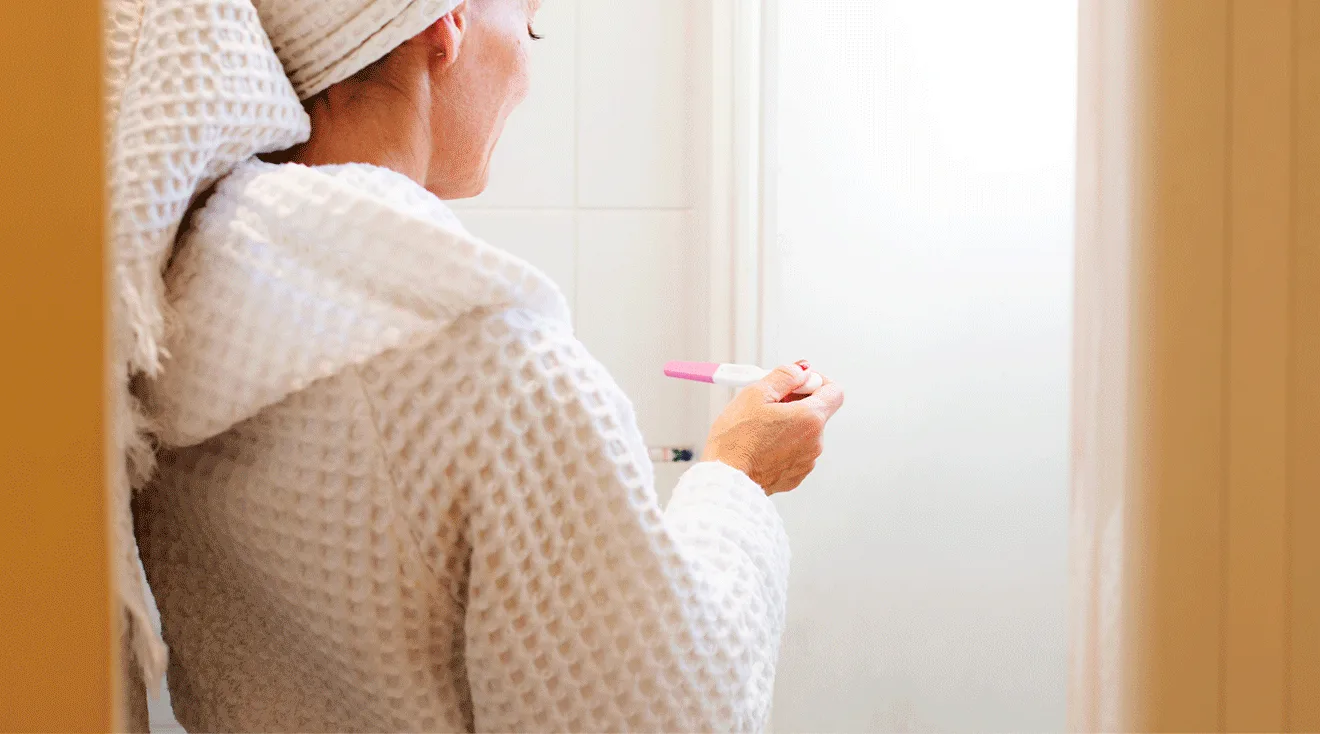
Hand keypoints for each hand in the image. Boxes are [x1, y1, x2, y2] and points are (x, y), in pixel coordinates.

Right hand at [702, 362, 845, 494]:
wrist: (725, 480)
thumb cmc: (736, 440)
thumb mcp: (756, 394)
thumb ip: (784, 376)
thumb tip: (801, 370)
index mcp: (810, 419)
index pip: (834, 391)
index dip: (817, 381)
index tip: (799, 381)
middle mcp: (815, 442)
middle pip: (817, 411)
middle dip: (796, 402)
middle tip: (770, 401)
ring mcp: (807, 461)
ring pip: (804, 432)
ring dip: (788, 424)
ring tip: (759, 426)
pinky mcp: (795, 475)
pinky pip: (795, 451)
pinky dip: (782, 444)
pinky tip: (760, 444)